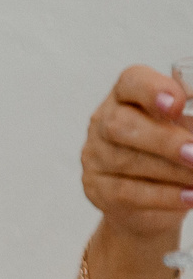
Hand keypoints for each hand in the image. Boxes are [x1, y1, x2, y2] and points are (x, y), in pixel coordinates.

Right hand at [81, 65, 192, 245]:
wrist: (149, 196)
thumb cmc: (172, 147)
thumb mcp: (185, 122)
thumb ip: (191, 114)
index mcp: (128, 95)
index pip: (132, 82)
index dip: (152, 91)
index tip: (177, 104)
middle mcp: (104, 121)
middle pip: (121, 125)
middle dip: (163, 140)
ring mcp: (95, 155)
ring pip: (126, 161)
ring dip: (171, 171)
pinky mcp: (95, 187)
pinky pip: (126, 192)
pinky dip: (163, 196)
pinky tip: (189, 196)